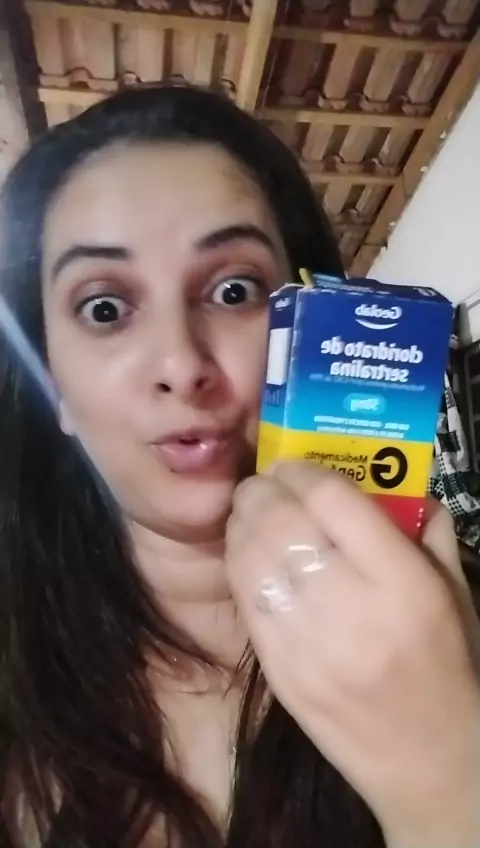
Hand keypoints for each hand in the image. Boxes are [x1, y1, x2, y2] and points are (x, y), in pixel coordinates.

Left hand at [226, 463, 479, 846]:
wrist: (430, 762)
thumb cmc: (449, 666)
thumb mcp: (456, 592)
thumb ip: (428, 529)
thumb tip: (397, 477)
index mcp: (404, 584)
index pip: (334, 500)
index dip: (304, 471)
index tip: (295, 465)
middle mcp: (353, 610)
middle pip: (283, 523)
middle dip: (264, 490)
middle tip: (264, 482)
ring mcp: (309, 646)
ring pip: (253, 559)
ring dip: (243, 523)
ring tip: (249, 511)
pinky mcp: (280, 674)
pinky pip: (245, 602)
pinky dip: (237, 565)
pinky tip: (244, 553)